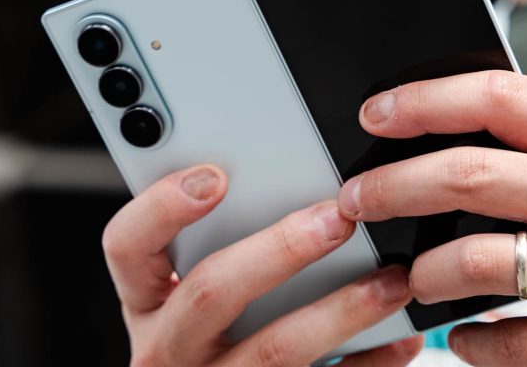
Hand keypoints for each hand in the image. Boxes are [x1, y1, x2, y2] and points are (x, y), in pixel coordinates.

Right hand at [103, 165, 422, 365]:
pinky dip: (368, 361)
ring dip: (340, 309)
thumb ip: (218, 246)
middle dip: (278, 250)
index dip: (163, 208)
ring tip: (390, 280)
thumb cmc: (213, 340)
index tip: (214, 177)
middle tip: (335, 220)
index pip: (127, 246)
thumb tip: (296, 183)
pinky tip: (399, 338)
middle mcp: (169, 348)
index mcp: (147, 303)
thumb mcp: (191, 298)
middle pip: (209, 291)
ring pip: (275, 349)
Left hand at [338, 71, 526, 365]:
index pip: (502, 98)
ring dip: (422, 275)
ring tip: (412, 280)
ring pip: (473, 261)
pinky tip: (467, 335)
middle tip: (356, 199)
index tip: (377, 110)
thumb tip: (460, 129)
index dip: (427, 99)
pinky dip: (469, 341)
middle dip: (392, 186)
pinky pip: (507, 339)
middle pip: (468, 174)